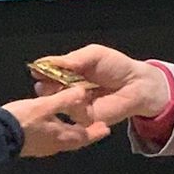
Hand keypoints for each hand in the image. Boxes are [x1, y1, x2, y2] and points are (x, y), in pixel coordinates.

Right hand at [1, 87, 110, 157]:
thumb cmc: (22, 121)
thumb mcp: (45, 106)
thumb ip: (64, 99)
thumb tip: (81, 93)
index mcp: (61, 136)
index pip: (84, 135)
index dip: (95, 132)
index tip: (105, 129)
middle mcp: (54, 145)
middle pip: (75, 140)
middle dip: (85, 134)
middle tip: (96, 129)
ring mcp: (41, 148)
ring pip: (62, 141)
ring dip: (70, 133)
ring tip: (74, 126)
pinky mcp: (30, 146)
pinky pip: (49, 141)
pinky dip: (55, 133)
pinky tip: (51, 129)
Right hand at [35, 44, 168, 125]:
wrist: (136, 84)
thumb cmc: (116, 66)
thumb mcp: (94, 55)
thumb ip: (73, 58)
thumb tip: (47, 62)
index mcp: (67, 72)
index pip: (47, 73)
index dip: (41, 72)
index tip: (37, 71)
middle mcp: (68, 89)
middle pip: (47, 90)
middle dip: (45, 86)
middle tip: (46, 82)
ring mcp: (75, 105)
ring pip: (57, 104)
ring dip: (57, 97)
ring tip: (63, 89)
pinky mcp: (84, 118)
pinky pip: (72, 115)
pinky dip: (73, 107)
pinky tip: (78, 98)